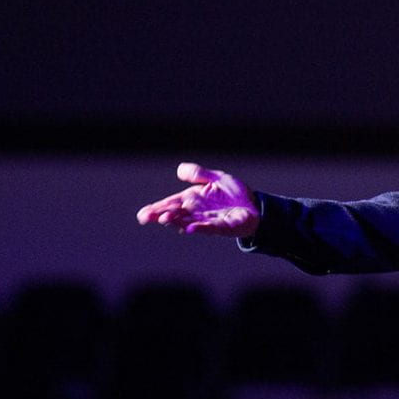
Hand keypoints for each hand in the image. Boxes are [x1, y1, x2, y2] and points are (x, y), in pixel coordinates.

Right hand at [136, 162, 259, 236]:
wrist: (255, 205)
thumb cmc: (234, 194)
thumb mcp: (216, 178)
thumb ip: (199, 174)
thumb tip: (179, 169)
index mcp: (192, 199)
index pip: (170, 204)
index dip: (156, 208)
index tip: (143, 214)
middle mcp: (197, 212)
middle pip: (175, 214)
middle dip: (161, 215)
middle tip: (147, 217)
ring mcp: (208, 221)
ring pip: (188, 222)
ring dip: (176, 221)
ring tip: (164, 219)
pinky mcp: (223, 227)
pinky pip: (210, 228)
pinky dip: (200, 228)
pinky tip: (190, 228)